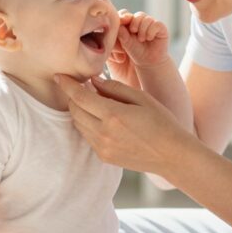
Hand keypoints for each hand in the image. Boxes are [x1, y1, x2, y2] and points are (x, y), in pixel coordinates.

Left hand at [55, 73, 195, 174]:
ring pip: (78, 124)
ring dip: (80, 111)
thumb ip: (114, 88)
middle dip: (73, 97)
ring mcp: (102, 148)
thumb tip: (93, 81)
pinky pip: (87, 136)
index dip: (67, 84)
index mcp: (113, 115)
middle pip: (74, 111)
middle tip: (81, 87)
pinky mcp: (104, 157)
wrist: (172, 156)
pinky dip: (87, 124)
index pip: (79, 97)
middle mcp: (103, 133)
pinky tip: (101, 118)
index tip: (59, 75)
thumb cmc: (162, 122)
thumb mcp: (141, 98)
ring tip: (92, 101)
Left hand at [107, 10, 169, 88]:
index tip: (122, 21)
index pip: (127, 14)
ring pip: (147, 19)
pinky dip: (151, 31)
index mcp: (131, 23)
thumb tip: (119, 24)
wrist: (149, 62)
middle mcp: (142, 21)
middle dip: (134, 22)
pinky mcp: (161, 27)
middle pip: (138, 15)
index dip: (124, 16)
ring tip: (141, 39)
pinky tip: (149, 38)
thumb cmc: (136, 52)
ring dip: (142, 29)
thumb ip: (122, 34)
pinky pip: (156, 24)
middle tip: (133, 31)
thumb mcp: (126, 43)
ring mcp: (152, 24)